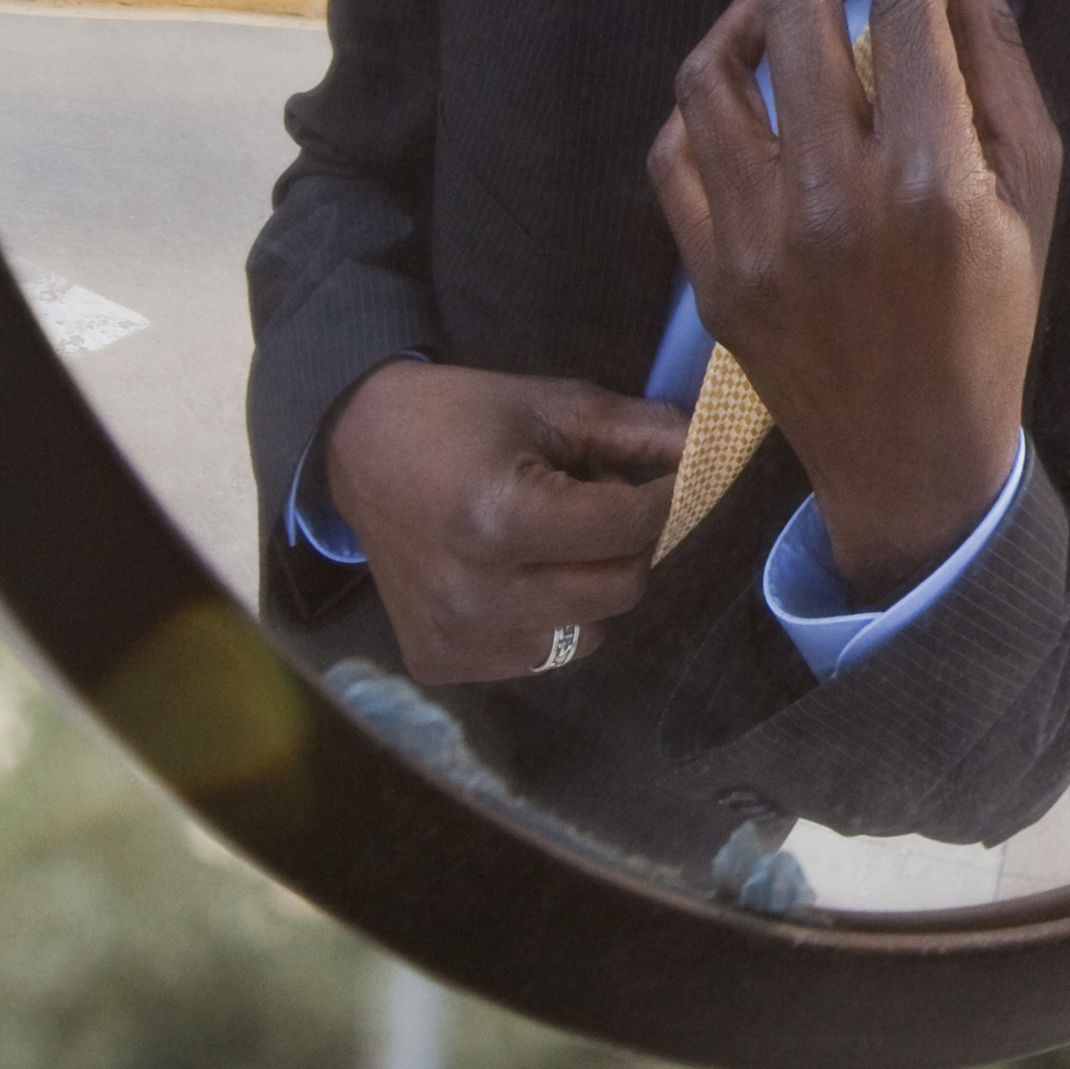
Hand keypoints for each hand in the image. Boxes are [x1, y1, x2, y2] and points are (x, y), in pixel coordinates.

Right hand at [318, 360, 686, 685]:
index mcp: (501, 521)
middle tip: (604, 506)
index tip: (672, 477)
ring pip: (588, 633)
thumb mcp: (554, 406)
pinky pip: (540, 655)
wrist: (358, 452)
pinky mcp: (443, 663)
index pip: (631, 527)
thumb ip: (639, 433)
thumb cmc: (462, 420)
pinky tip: (514, 575)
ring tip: (552, 541)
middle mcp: (478, 594)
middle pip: (620, 589)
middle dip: (631, 544)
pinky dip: (548, 619)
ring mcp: (458, 638)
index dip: (667, 496)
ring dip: (591, 588)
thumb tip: (711, 453)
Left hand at [649, 0, 1062, 598]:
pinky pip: (674, 151)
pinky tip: (745, 90)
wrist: (913, 455)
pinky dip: (704, 102)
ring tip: (788, 4)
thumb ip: (997, 58)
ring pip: (713, 72)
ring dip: (749, 13)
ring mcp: (755, 239)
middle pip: (797, 16)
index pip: (906, 10)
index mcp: (931, 180)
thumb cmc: (993, 315)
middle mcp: (832, 200)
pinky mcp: (707, 271)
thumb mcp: (1031, 187)